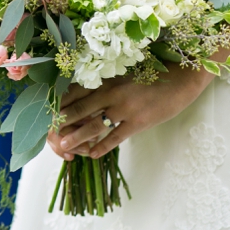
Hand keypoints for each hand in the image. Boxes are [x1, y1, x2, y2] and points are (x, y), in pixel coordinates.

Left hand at [49, 66, 212, 159]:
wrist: (182, 77)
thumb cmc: (152, 74)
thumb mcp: (124, 75)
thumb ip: (105, 85)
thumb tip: (86, 98)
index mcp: (106, 78)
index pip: (75, 92)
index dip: (60, 104)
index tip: (47, 114)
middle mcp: (111, 91)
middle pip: (79, 108)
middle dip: (62, 123)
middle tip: (48, 134)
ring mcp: (125, 107)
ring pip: (94, 124)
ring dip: (77, 137)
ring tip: (63, 147)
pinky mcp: (140, 121)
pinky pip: (116, 136)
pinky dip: (103, 146)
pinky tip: (92, 154)